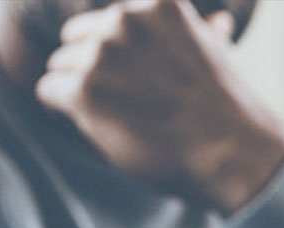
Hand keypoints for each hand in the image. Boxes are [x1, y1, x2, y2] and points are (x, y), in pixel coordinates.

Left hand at [36, 0, 283, 212]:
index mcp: (158, 4)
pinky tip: (96, 126)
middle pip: (77, 38)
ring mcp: (102, 54)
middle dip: (94, 68)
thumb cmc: (231, 113)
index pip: (112, 20)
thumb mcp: (224, 57)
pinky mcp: (84, 89)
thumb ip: (205, 35)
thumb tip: (217, 22)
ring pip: (60, 66)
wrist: (235, 156)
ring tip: (117, 118)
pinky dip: (63, 112)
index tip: (137, 79)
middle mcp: (125, 20)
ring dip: (81, 92)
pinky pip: (48, 92)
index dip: (120, 52)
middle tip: (125, 103)